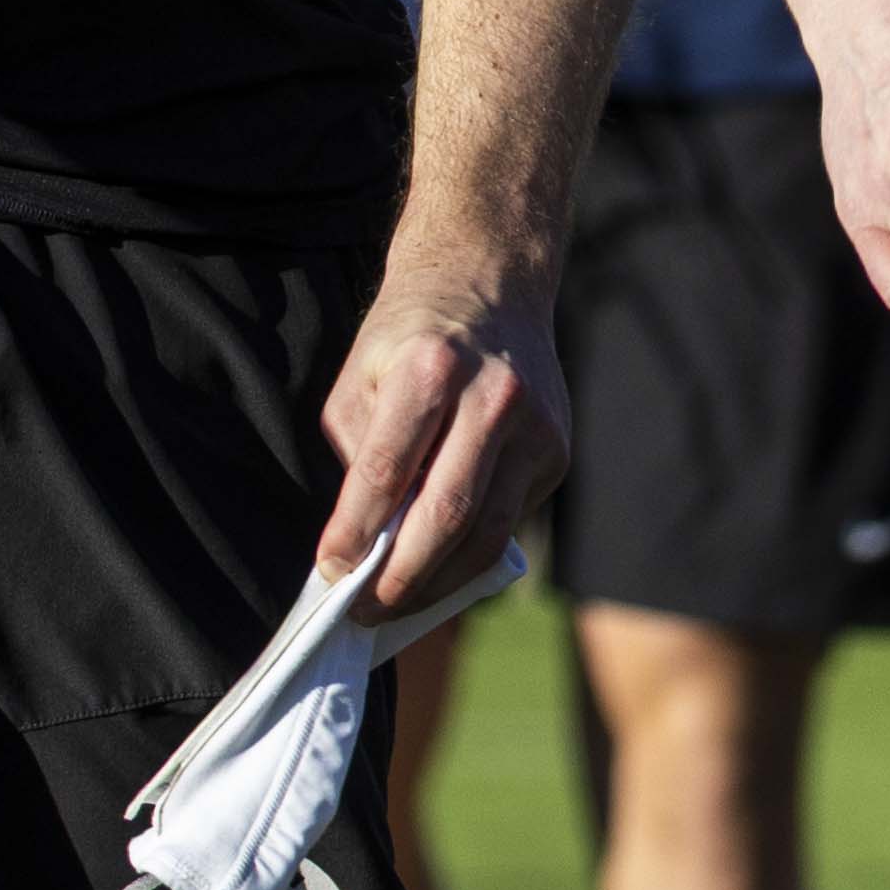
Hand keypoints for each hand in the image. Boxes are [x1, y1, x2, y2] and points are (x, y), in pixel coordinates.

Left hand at [315, 273, 570, 610]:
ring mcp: (537, 428)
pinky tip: (437, 571)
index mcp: (433, 368)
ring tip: (397, 605)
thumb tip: (364, 539)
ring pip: (488, 533)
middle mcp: (495, 397)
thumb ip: (361, 451)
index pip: (388, 470)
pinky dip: (470, 555)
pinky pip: (510, 521)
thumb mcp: (362, 373)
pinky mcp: (558, 453)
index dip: (356, 531)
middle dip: (400, 576)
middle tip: (364, 609)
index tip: (331, 571)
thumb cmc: (411, 334)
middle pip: (447, 513)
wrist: (490, 280)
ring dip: (439, 583)